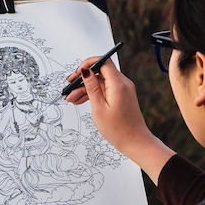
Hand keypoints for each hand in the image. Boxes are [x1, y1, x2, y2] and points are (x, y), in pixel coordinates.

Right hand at [66, 56, 173, 183]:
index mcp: (118, 84)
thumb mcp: (99, 107)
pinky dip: (94, 93)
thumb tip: (86, 71)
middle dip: (83, 79)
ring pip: (101, 82)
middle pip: (100, 72)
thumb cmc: (118, 129)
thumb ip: (92, 87)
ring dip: (86, 88)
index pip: (103, 61)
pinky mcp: (122, 95)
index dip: (88, 64)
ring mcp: (123, 89)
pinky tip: (81, 101)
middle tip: (69, 88)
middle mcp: (123, 83)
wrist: (135, 142)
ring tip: (72, 99)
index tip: (76, 73)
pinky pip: (105, 89)